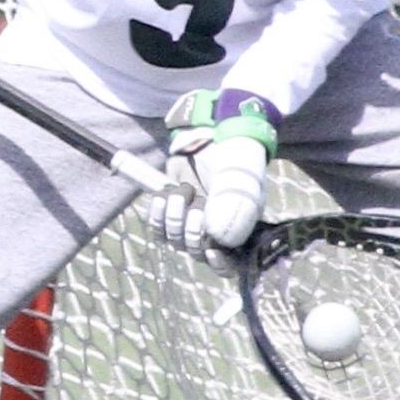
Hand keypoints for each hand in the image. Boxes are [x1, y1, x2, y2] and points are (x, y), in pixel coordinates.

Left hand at [154, 90, 278, 254]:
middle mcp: (218, 231)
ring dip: (175, 216)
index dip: (219, 264)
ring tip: (183, 190)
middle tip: (198, 202)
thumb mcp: (240, 176)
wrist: (210, 133)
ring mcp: (194, 223)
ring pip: (177, 242)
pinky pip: (158, 230)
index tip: (211, 249)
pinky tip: (163, 194)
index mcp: (243, 228)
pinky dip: (156, 214)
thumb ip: (234, 205)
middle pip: (198, 254)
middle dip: (193, 230)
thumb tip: (216, 239)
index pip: (231, 266)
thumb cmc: (234, 154)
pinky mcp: (173, 214)